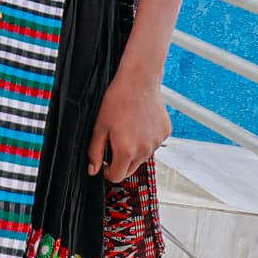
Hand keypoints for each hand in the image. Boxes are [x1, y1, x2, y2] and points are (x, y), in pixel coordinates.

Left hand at [87, 67, 169, 183]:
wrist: (139, 80)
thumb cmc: (118, 99)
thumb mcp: (100, 126)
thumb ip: (95, 152)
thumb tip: (93, 169)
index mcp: (126, 151)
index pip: (116, 177)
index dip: (107, 170)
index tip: (104, 161)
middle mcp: (144, 150)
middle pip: (130, 170)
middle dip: (120, 162)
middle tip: (114, 143)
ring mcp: (157, 142)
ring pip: (143, 157)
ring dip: (134, 150)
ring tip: (128, 129)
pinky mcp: (165, 133)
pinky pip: (153, 144)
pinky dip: (146, 139)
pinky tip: (140, 124)